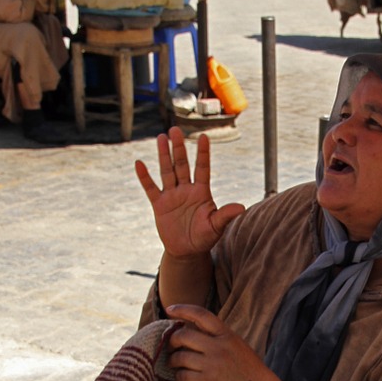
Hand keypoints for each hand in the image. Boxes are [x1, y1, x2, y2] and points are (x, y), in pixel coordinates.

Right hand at [135, 129, 244, 261]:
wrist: (187, 251)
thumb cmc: (204, 237)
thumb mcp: (216, 227)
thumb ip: (226, 215)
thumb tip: (242, 207)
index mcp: (202, 192)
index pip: (203, 168)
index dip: (203, 153)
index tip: (204, 137)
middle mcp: (187, 190)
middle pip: (182, 165)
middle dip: (179, 148)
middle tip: (176, 130)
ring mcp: (172, 195)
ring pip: (168, 171)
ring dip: (164, 155)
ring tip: (161, 137)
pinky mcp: (160, 205)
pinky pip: (151, 188)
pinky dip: (145, 177)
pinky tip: (139, 163)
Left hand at [166, 305, 268, 380]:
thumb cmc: (249, 370)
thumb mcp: (237, 345)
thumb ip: (218, 337)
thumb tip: (191, 329)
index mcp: (227, 335)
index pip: (201, 315)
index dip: (183, 309)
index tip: (170, 309)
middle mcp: (219, 347)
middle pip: (183, 336)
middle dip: (172, 340)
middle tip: (171, 347)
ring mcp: (212, 365)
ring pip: (180, 357)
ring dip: (173, 360)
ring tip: (175, 364)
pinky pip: (182, 376)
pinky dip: (179, 376)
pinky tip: (183, 377)